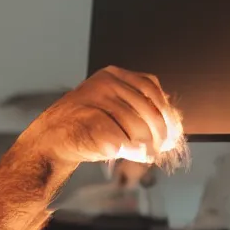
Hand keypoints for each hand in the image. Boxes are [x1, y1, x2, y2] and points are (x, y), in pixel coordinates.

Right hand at [21, 66, 182, 165]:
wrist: (54, 141)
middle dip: (159, 134)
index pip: (151, 88)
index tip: (172, 132)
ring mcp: (94, 100)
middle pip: (148, 110)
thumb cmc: (91, 127)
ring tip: (144, 154)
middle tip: (160, 148)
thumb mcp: (119, 111)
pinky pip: (122, 140)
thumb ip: (143, 111)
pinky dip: (129, 150)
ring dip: (145, 146)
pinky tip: (126, 153)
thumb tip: (175, 127)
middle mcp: (105, 82)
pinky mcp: (88, 121)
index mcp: (114, 75)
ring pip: (137, 127)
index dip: (166, 112)